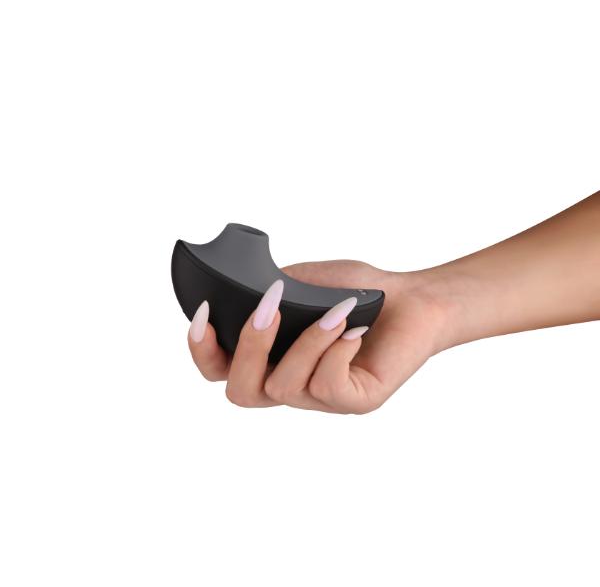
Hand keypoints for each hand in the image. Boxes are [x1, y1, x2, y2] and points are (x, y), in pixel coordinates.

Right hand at [187, 260, 451, 412]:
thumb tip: (242, 292)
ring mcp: (322, 398)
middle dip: (249, 348)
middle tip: (270, 308)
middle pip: (241, 393)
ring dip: (306, 341)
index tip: (205, 314)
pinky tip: (354, 326)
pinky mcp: (355, 401)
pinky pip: (328, 387)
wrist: (413, 298)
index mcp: (273, 359)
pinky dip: (336, 350)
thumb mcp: (303, 283)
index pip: (220, 370)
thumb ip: (268, 292)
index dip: (202, 350)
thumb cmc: (358, 291)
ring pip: (286, 386)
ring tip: (334, 309)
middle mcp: (292, 384)